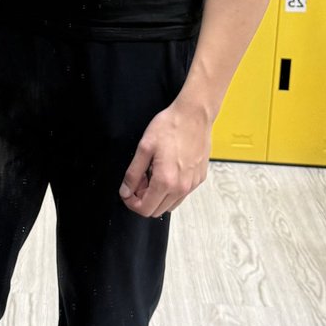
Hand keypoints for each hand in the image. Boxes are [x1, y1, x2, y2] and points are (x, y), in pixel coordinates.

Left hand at [118, 100, 211, 217]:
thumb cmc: (170, 126)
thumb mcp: (144, 147)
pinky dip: (172, 189)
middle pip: (157, 210)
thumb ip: (133, 173)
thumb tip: (126, 192)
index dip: (132, 203)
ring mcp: (192, 184)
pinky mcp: (199, 178)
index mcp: (165, 181)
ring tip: (153, 174)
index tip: (128, 192)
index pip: (145, 209)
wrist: (194, 115)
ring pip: (170, 205)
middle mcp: (181, 188)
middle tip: (140, 179)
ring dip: (158, 196)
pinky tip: (168, 170)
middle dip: (144, 199)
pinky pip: (182, 194)